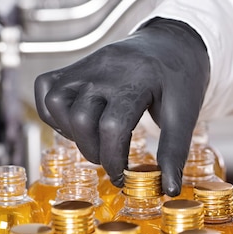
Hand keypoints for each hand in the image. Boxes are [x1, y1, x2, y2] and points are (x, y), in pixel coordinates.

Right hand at [35, 18, 209, 194]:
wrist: (173, 43)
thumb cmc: (180, 79)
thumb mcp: (185, 113)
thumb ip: (174, 151)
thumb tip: (169, 190)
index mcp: (137, 80)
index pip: (113, 126)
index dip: (113, 159)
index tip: (122, 176)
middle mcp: (106, 69)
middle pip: (80, 118)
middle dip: (93, 151)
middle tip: (111, 160)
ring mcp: (87, 65)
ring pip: (56, 102)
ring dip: (70, 131)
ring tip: (94, 140)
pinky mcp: (76, 65)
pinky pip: (46, 88)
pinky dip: (53, 112)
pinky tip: (77, 123)